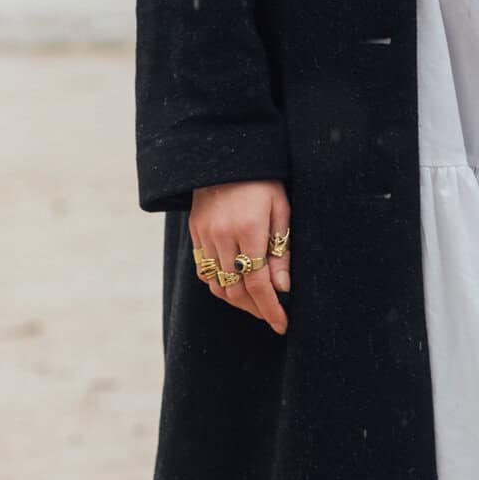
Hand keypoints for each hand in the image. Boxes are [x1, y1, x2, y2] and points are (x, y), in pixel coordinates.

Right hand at [190, 180, 290, 333]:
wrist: (225, 154)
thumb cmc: (262, 181)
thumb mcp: (281, 209)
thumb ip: (282, 250)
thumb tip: (282, 288)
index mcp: (248, 229)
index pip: (258, 283)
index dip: (270, 309)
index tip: (282, 324)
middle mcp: (222, 236)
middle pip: (235, 290)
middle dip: (255, 309)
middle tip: (273, 317)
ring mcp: (205, 236)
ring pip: (217, 285)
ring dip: (237, 301)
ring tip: (256, 305)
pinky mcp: (195, 234)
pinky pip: (204, 271)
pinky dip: (219, 285)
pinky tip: (235, 286)